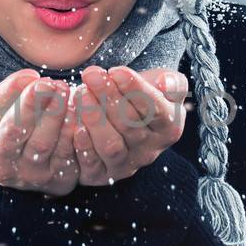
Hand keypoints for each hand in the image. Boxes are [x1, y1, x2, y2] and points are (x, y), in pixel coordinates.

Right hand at [0, 69, 81, 196]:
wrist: (4, 162)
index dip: (8, 94)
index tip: (28, 75)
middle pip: (14, 133)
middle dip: (32, 106)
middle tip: (48, 83)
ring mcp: (27, 175)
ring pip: (42, 145)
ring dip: (55, 117)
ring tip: (64, 92)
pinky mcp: (54, 181)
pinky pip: (66, 158)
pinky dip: (73, 136)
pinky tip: (77, 113)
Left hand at [72, 65, 189, 186]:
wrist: (122, 115)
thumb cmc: (143, 95)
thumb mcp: (165, 85)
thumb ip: (172, 83)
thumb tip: (166, 84)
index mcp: (168, 129)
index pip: (154, 110)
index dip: (135, 90)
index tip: (116, 70)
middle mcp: (149, 152)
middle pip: (130, 126)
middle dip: (108, 97)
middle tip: (92, 75)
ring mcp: (125, 166)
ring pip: (111, 146)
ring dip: (94, 119)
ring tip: (81, 93)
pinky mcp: (102, 175)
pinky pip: (92, 164)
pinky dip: (82, 145)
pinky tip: (73, 122)